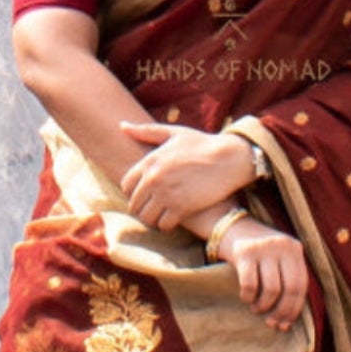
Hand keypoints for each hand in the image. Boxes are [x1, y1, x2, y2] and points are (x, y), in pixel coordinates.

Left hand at [120, 122, 255, 229]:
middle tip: (155, 209)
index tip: (146, 194)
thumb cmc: (203, 144)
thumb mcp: (174, 133)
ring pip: (146, 218)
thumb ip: (146, 131)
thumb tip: (121, 125)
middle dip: (143, 208)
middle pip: (134, 205)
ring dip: (153, 219)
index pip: (126, 185)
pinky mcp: (181, 208)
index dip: (134, 192)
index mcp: (149, 161)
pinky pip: (163, 225)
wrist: (229, 157)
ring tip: (162, 216)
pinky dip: (167, 225)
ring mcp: (166, 194)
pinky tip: (175, 220)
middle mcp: (154, 179)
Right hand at [216, 217, 308, 330]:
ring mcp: (264, 247)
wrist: (231, 227)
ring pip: (272, 289)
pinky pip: (250, 284)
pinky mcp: (244, 252)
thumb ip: (286, 279)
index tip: (285, 324)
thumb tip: (287, 320)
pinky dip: (248, 297)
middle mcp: (283, 245)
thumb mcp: (278, 257)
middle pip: (290, 289)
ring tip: (257, 308)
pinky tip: (246, 298)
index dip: (294, 308)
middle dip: (281, 311)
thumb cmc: (257, 252)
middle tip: (271, 322)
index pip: (302, 285)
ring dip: (263, 305)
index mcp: (295, 249)